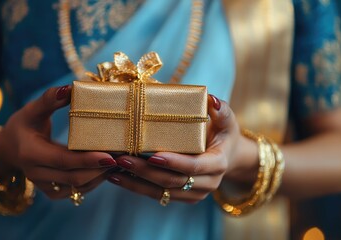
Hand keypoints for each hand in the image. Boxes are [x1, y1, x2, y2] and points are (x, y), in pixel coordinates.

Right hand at [0, 85, 116, 198]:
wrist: (8, 150)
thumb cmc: (22, 125)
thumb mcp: (31, 110)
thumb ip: (49, 99)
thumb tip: (69, 88)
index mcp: (31, 153)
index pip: (63, 160)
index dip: (87, 160)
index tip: (110, 156)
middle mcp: (36, 174)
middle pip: (73, 177)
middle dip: (99, 170)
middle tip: (121, 158)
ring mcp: (43, 185)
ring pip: (77, 188)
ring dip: (99, 177)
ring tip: (118, 163)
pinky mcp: (51, 191)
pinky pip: (74, 191)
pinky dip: (91, 183)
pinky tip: (104, 171)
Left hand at [107, 95, 245, 203]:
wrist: (228, 156)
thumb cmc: (223, 132)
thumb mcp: (226, 119)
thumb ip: (220, 109)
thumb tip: (211, 99)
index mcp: (218, 164)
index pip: (194, 166)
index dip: (174, 162)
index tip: (152, 155)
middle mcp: (208, 183)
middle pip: (173, 182)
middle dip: (145, 172)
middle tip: (122, 159)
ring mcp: (195, 193)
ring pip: (162, 193)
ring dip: (135, 183)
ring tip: (112, 171)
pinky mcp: (183, 197)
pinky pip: (157, 196)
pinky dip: (136, 187)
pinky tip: (117, 178)